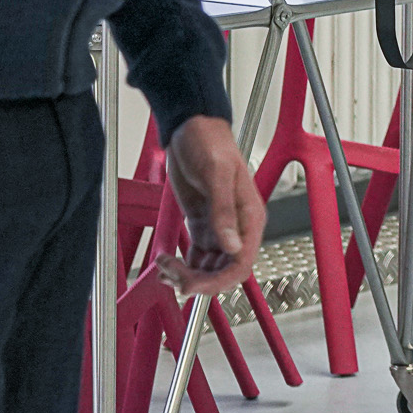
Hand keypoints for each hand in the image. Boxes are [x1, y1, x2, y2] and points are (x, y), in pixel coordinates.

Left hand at [156, 115, 266, 296]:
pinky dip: (181, 266)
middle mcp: (237, 227)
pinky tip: (166, 261)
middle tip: (171, 275)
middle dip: (198, 280)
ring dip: (185, 275)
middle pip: (224, 272)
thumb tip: (232, 245)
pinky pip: (196, 258)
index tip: (192, 285)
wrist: (191, 127)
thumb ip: (224, 210)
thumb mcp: (216, 174)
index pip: (241, 263)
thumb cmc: (209, 142)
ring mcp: (219, 228)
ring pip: (208, 269)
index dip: (219, 282)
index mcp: (249, 218)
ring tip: (163, 265)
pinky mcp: (202, 224)